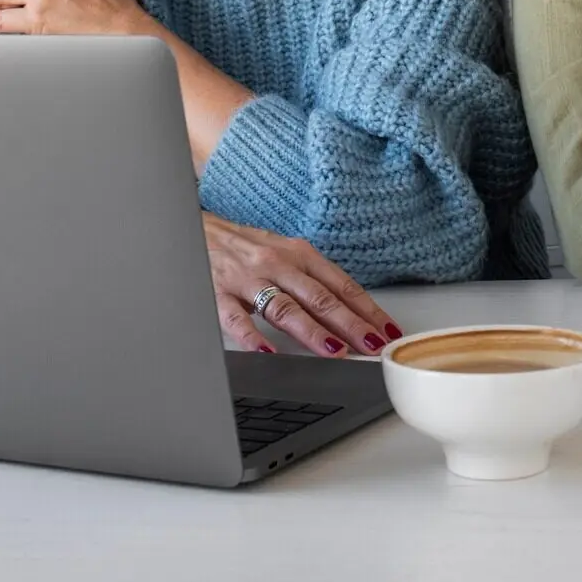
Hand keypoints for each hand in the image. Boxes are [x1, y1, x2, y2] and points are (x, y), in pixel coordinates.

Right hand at [203, 213, 402, 359]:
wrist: (194, 228)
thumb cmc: (244, 246)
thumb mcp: (283, 254)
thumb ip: (310, 279)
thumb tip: (349, 311)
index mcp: (298, 254)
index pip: (340, 285)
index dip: (366, 309)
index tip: (387, 332)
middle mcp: (277, 263)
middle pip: (319, 297)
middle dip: (350, 324)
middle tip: (372, 347)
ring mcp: (247, 279)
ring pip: (284, 307)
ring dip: (312, 331)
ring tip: (334, 351)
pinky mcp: (217, 293)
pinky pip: (236, 318)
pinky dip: (252, 337)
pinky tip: (267, 353)